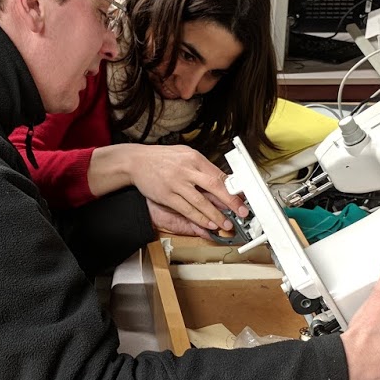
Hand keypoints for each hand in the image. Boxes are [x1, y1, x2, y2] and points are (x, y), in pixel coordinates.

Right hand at [125, 145, 247, 233]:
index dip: (233, 189)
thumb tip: (221, 180)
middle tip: (242, 212)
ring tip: (226, 224)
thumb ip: (202, 168)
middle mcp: (187, 170)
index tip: (242, 198)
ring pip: (201, 202)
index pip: (219, 175)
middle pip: (215, 187)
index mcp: (194, 158)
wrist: (136, 161)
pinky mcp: (167, 195)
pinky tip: (208, 224)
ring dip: (216, 215)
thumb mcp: (185, 155)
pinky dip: (199, 218)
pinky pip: (186, 210)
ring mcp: (176, 183)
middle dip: (231, 202)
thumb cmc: (161, 158)